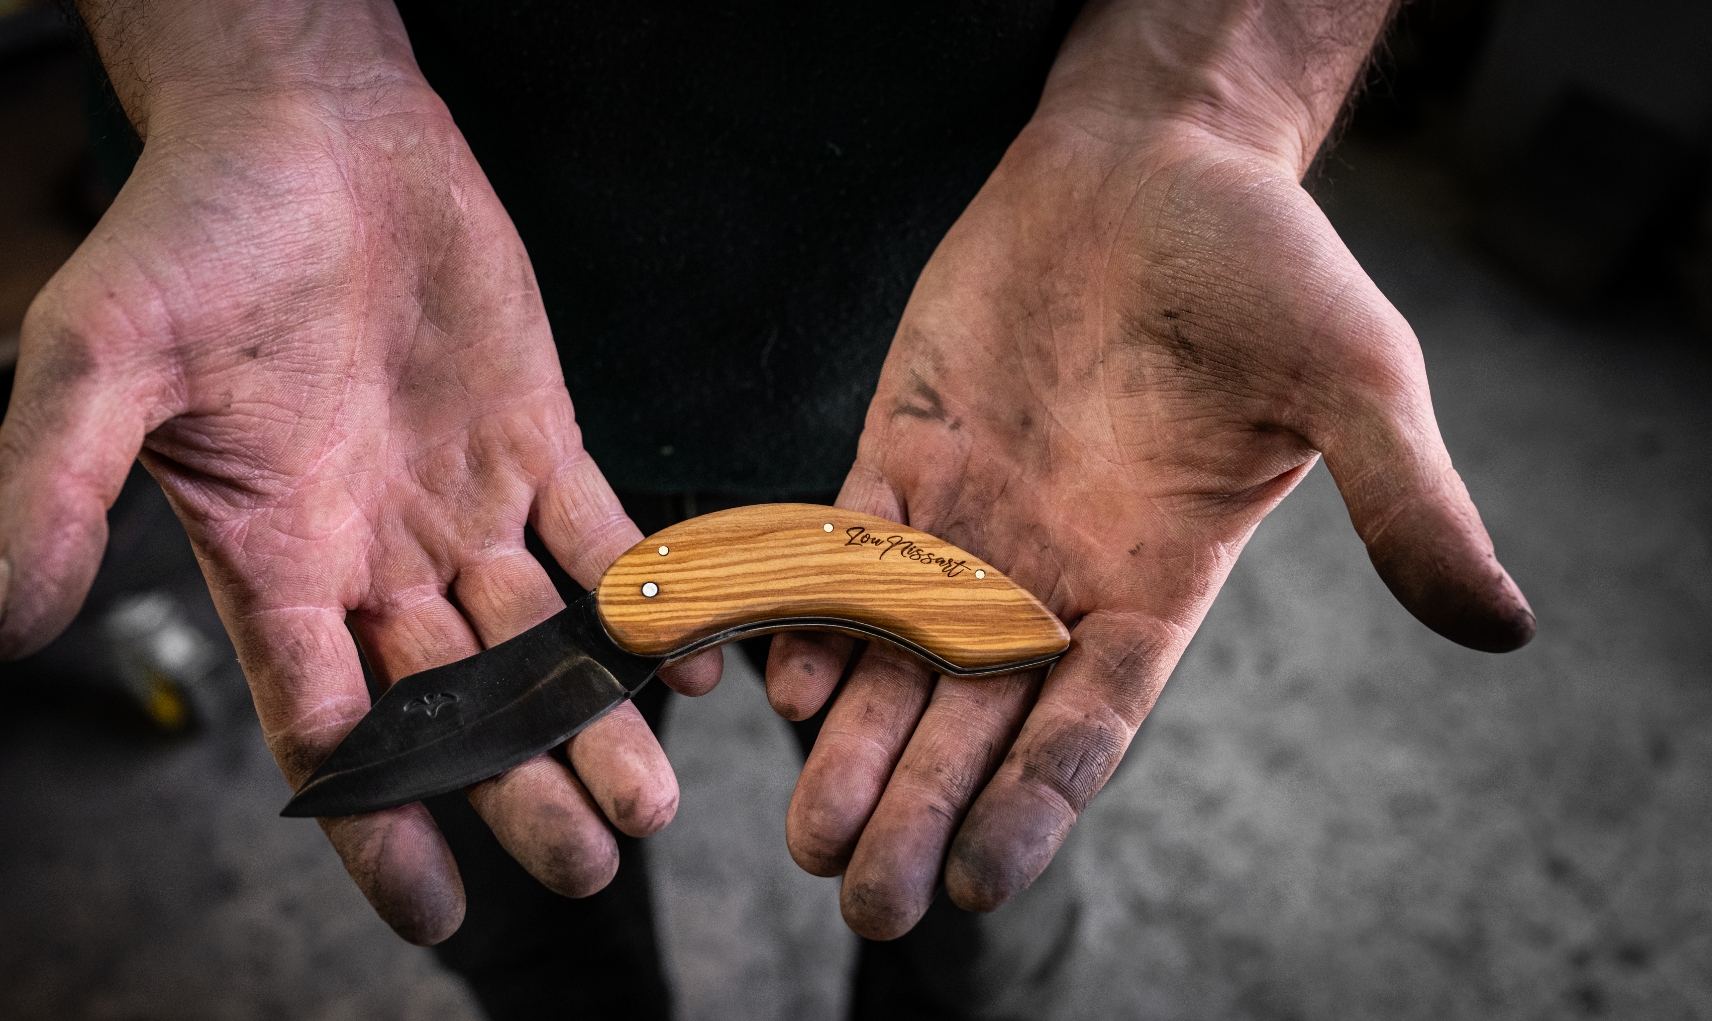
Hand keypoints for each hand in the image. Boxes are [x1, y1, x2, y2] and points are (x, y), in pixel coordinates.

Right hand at [0, 3, 719, 943]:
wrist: (304, 126)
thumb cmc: (191, 232)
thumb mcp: (98, 356)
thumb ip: (57, 488)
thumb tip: (2, 625)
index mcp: (273, 562)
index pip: (325, 725)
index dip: (375, 817)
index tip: (434, 904)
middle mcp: (373, 555)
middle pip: (453, 703)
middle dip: (517, 784)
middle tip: (589, 859)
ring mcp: (461, 501)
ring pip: (536, 639)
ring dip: (593, 716)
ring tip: (653, 799)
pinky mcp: (535, 437)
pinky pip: (600, 534)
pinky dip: (642, 597)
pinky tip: (686, 659)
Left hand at [766, 1, 1533, 938]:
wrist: (1156, 159)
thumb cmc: (1266, 263)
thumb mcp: (1356, 376)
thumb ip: (1404, 501)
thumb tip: (1505, 626)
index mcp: (1154, 578)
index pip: (1087, 720)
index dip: (1034, 802)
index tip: (978, 882)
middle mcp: (1050, 567)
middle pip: (975, 716)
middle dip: (918, 804)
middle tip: (864, 900)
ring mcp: (969, 513)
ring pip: (897, 652)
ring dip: (851, 739)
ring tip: (810, 835)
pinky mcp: (903, 447)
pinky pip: (844, 546)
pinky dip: (812, 606)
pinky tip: (781, 678)